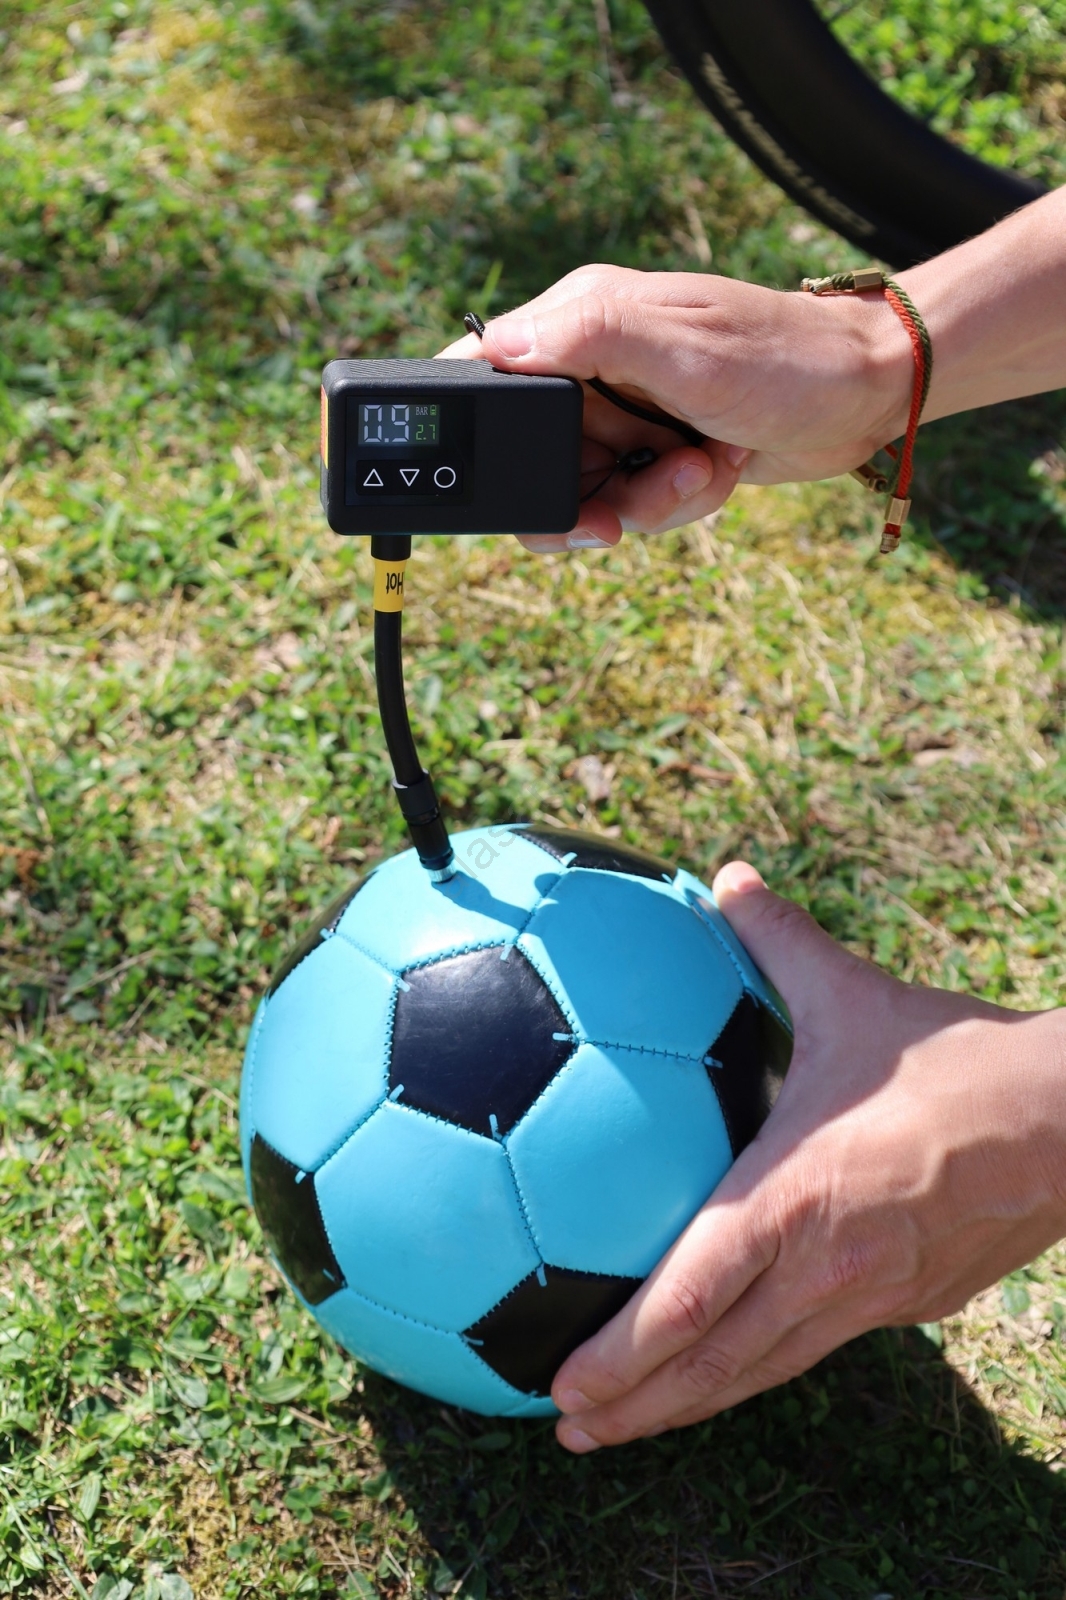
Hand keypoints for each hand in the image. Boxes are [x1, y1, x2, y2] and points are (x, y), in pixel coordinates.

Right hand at [439, 264, 912, 550]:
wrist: (865, 397)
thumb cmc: (785, 357)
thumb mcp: (684, 345)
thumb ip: (589, 338)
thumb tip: (499, 349)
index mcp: (579, 320)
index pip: (488, 376)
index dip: (492, 435)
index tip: (534, 478)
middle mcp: (589, 367)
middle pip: (532, 461)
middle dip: (593, 491)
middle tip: (648, 486)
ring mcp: (620, 415)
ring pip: (583, 496)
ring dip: (646, 501)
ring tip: (702, 467)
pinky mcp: (650, 454)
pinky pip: (630, 506)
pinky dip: (675, 503)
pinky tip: (717, 470)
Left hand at [550, 861, 1065, 1451]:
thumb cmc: (959, 1061)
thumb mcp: (856, 993)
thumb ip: (778, 939)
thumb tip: (728, 876)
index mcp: (797, 1196)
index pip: (690, 1295)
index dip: (622, 1354)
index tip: (560, 1385)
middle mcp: (827, 1267)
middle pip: (714, 1363)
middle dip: (635, 1407)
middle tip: (567, 1431)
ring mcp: (872, 1301)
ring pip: (761, 1373)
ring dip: (686, 1408)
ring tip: (622, 1428)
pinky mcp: (908, 1309)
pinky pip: (810, 1350)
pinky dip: (752, 1373)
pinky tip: (725, 1370)